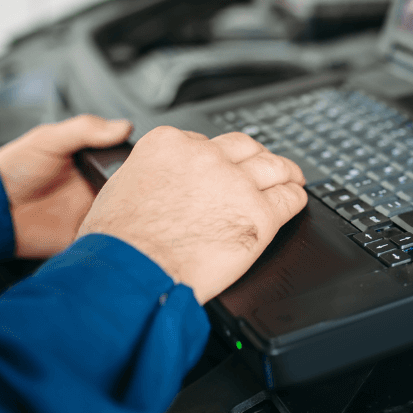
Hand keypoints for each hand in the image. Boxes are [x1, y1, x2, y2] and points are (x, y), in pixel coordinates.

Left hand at [0, 115, 133, 258]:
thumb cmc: (13, 169)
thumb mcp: (49, 138)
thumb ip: (86, 129)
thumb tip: (124, 126)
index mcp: (91, 163)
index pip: (127, 161)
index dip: (141, 162)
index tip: (150, 162)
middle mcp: (94, 188)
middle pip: (131, 189)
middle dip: (141, 190)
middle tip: (141, 188)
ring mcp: (90, 213)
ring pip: (124, 215)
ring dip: (131, 214)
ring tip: (135, 209)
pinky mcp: (81, 235)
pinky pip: (106, 239)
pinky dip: (115, 237)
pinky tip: (118, 228)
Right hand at [76, 127, 306, 302]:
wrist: (130, 272)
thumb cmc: (118, 243)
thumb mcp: (122, 187)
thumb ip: (153, 175)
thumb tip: (163, 184)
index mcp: (170, 144)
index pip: (207, 140)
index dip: (218, 158)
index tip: (224, 167)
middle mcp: (205, 157)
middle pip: (245, 147)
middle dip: (256, 157)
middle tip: (264, 166)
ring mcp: (236, 184)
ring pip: (273, 167)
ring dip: (285, 172)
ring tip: (291, 178)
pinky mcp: (258, 215)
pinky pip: (288, 199)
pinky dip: (295, 199)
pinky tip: (295, 200)